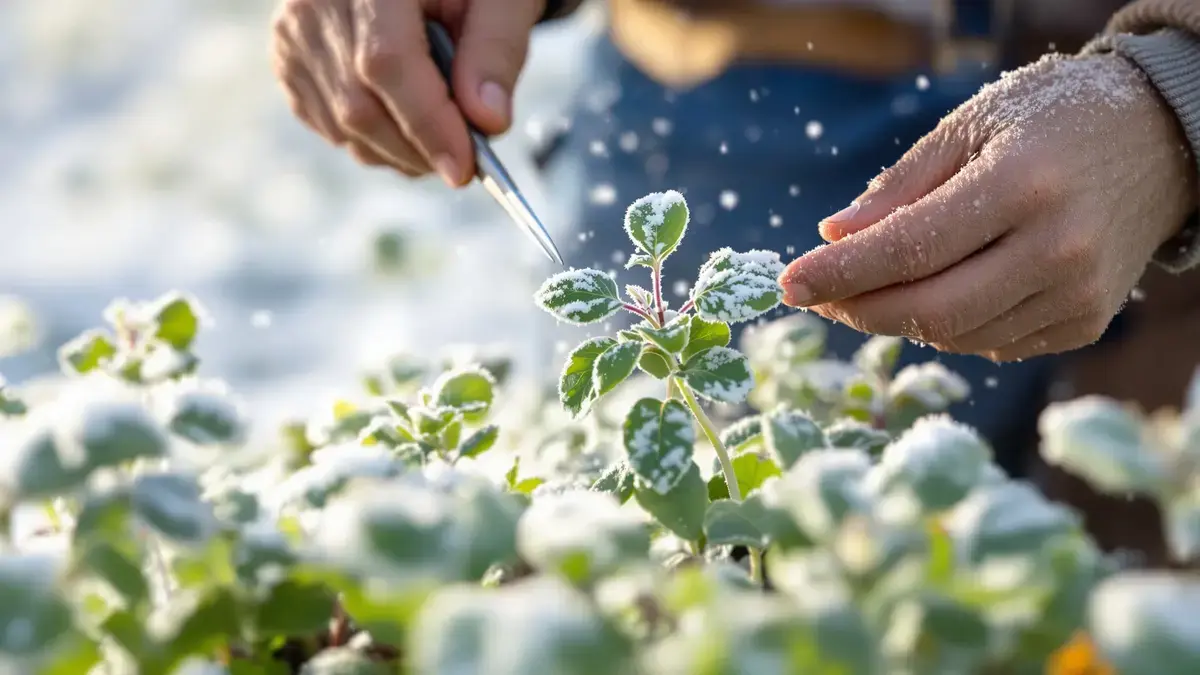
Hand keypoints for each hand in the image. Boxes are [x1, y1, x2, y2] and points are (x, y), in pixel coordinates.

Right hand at [270, 0, 544, 184]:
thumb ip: (497, 49)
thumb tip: (488, 121)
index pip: (387, 62)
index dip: (426, 122)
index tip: (463, 167)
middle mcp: (316, 3)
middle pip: (360, 106)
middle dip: (419, 149)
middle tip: (467, 158)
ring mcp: (294, 36)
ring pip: (345, 128)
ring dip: (401, 152)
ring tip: (443, 129)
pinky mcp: (288, 64)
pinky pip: (333, 130)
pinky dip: (378, 143)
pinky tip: (407, 119)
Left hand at [779, 54, 1197, 361]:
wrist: (1160, 140)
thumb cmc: (1049, 121)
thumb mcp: (968, 127)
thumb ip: (898, 189)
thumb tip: (831, 237)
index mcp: (1022, 185)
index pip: (909, 249)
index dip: (840, 273)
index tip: (788, 282)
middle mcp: (1058, 247)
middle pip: (930, 309)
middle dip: (859, 309)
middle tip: (820, 296)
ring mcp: (1077, 294)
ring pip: (956, 334)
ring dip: (900, 318)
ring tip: (873, 287)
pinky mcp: (1085, 322)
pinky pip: (991, 342)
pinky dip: (948, 326)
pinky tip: (938, 291)